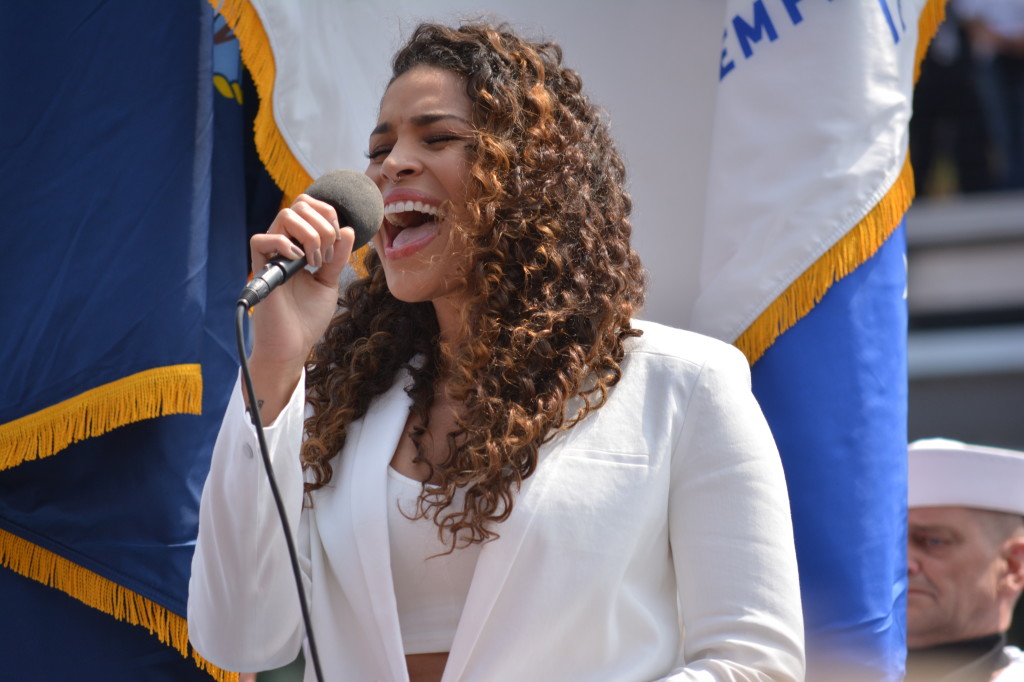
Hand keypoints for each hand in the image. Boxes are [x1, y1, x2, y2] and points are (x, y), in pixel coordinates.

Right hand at [245, 194, 355, 418]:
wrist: (293, 344)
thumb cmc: (307, 317)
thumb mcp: (329, 281)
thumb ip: (337, 256)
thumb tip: (347, 229)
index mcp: (300, 245)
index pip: (308, 207)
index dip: (327, 213)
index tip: (338, 240)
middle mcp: (284, 246)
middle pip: (298, 205)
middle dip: (323, 224)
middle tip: (327, 254)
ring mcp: (272, 256)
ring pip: (284, 216)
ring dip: (309, 234)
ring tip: (315, 261)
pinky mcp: (260, 270)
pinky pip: (261, 240)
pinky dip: (285, 245)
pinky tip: (300, 263)